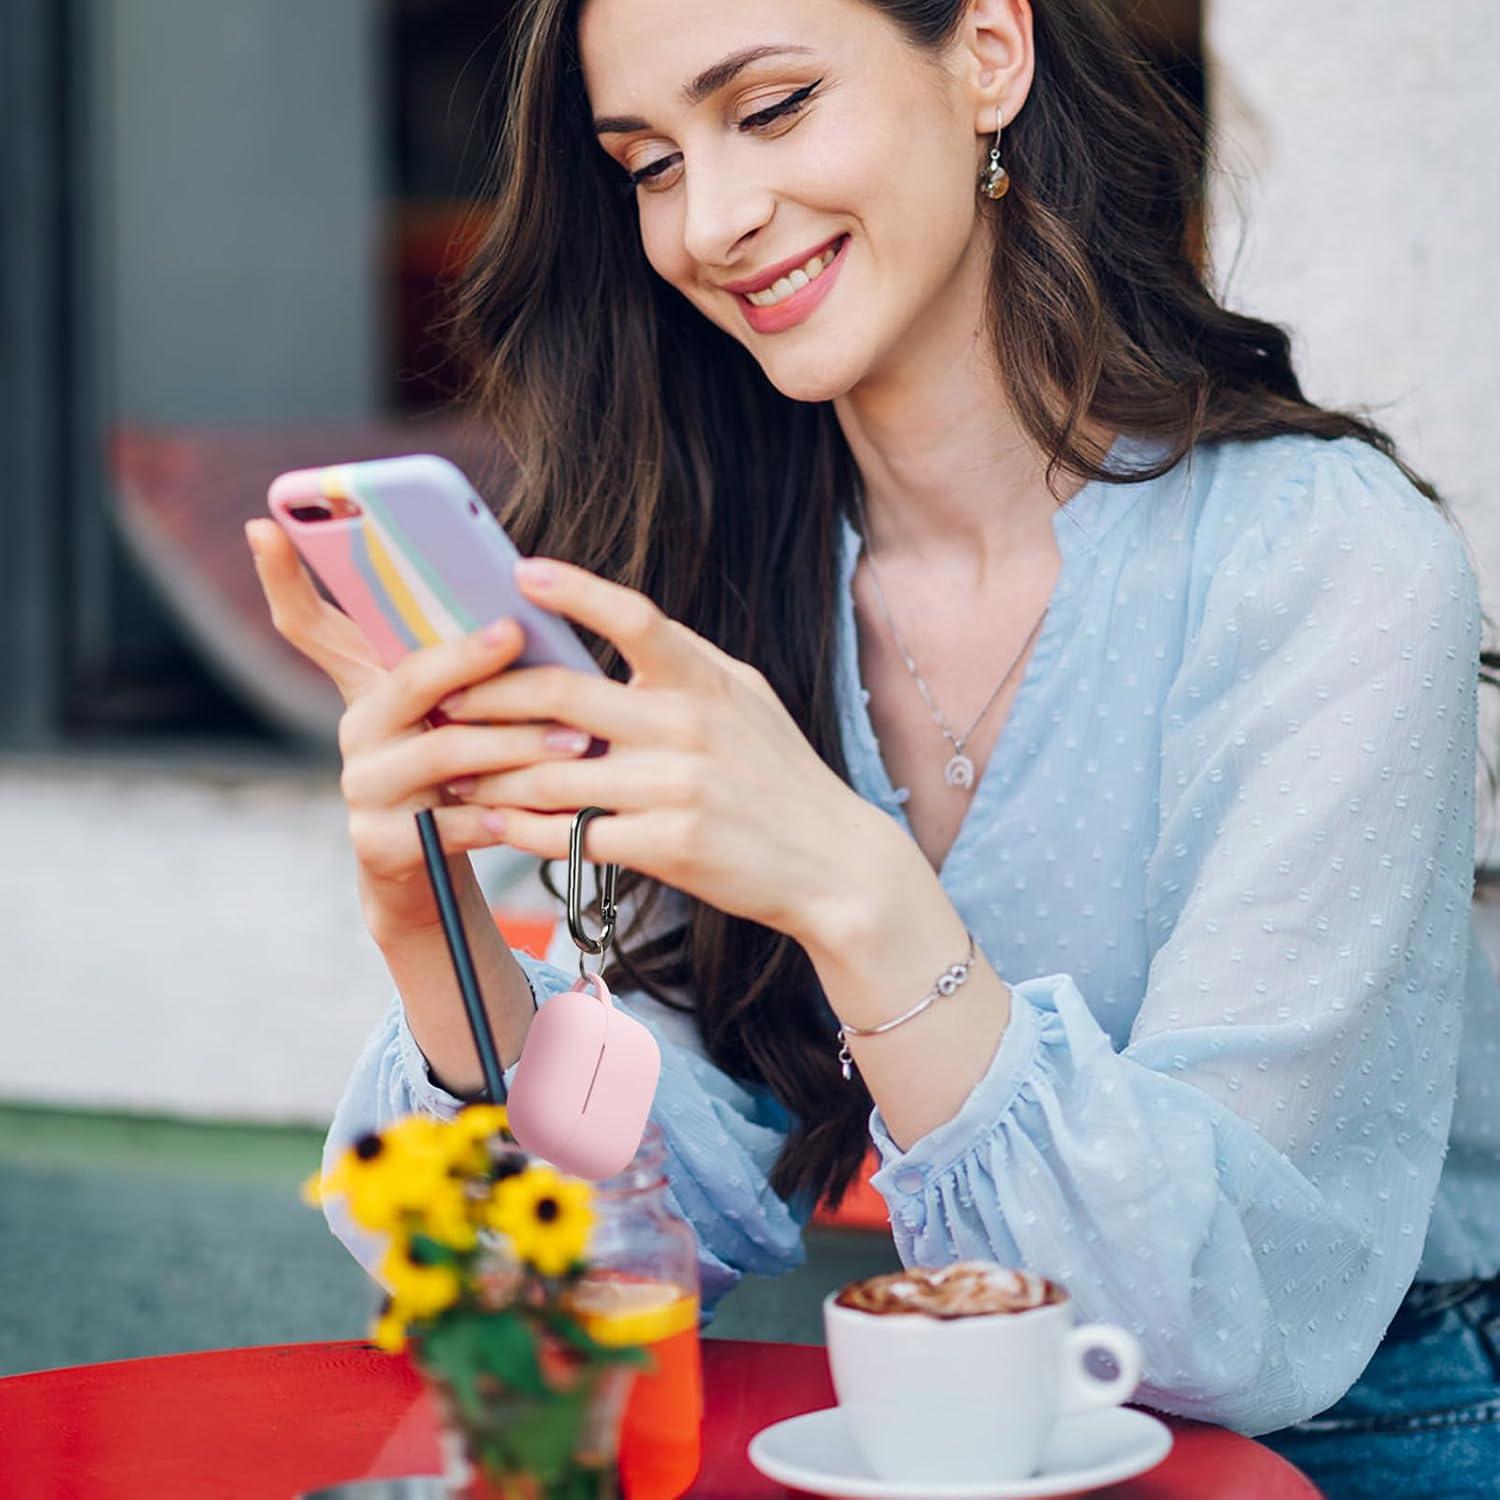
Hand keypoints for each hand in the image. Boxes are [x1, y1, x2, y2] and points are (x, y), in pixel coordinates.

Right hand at [243, 520, 592, 940]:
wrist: (432, 881)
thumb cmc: (465, 783)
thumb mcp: (463, 722)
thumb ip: (472, 676)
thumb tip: (526, 616)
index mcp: (372, 691)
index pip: (311, 627)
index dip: (282, 579)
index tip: (262, 525)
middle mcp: (357, 730)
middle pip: (408, 680)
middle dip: (468, 655)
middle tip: (514, 633)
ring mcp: (362, 787)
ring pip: (442, 750)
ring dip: (512, 743)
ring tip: (570, 740)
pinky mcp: (378, 843)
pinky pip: (447, 822)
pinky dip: (494, 819)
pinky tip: (527, 818)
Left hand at [438, 557, 888, 943]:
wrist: (834, 863)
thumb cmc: (779, 776)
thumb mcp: (746, 701)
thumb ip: (682, 668)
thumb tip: (610, 631)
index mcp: (706, 679)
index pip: (635, 617)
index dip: (575, 592)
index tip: (521, 572)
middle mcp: (690, 725)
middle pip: (561, 695)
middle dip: (488, 695)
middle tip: (445, 699)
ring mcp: (678, 787)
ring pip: (550, 771)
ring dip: (490, 771)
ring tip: (452, 770)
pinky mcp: (668, 847)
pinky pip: (570, 833)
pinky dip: (523, 828)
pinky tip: (493, 822)